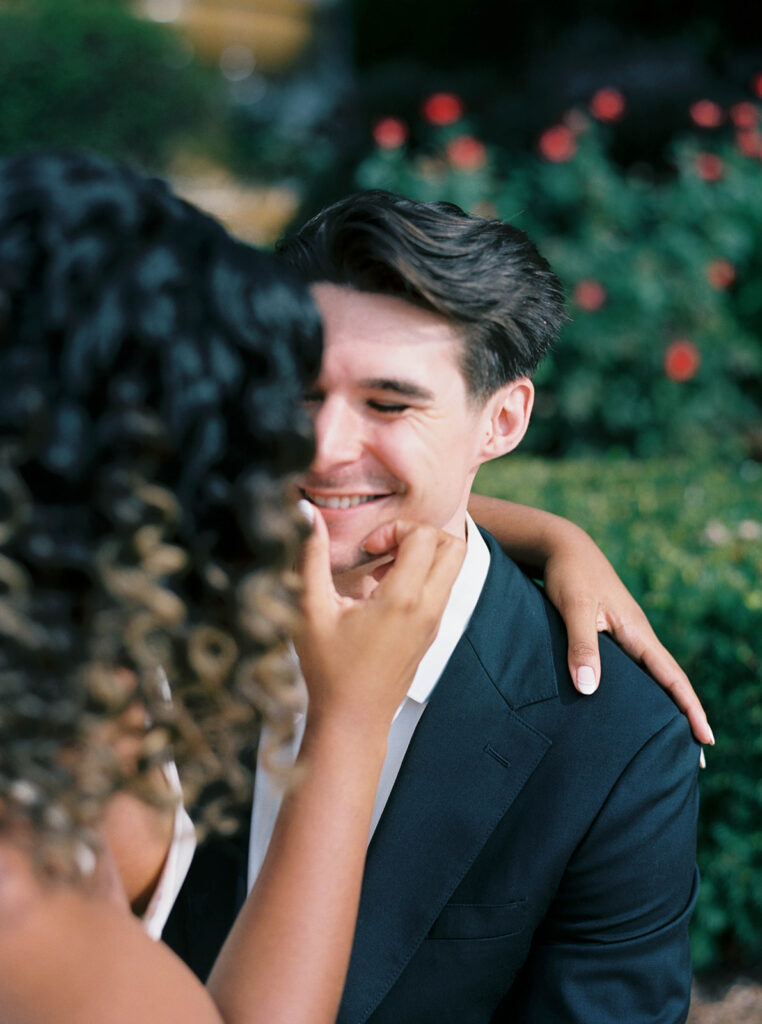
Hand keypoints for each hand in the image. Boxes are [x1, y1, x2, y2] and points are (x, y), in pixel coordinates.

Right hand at [294, 510, 464, 733]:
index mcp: (404, 601)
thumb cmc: (329, 671)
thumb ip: (309, 556)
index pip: (425, 537)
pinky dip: (419, 577)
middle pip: (454, 547)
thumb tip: (305, 513)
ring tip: (380, 570)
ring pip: (451, 568)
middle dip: (420, 535)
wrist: (351, 721)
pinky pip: (440, 589)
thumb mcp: (310, 610)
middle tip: (384, 549)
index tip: (369, 548)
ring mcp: (434, 623)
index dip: (396, 529)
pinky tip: (382, 592)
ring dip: (421, 556)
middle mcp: (428, 609)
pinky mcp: (431, 633)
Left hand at [543, 526, 712, 745]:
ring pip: (651, 677)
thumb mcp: (574, 608)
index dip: (689, 709)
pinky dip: (639, 691)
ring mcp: (625, 635)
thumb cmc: (568, 575)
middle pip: (668, 682)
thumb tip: (589, 690)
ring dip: (663, 705)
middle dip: (684, 716)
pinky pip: (632, 669)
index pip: (671, 678)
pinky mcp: (609, 633)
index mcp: (637, 633)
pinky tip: (630, 707)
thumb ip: (582, 646)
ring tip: (667, 739)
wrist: (561, 547)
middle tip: (695, 756)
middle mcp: (637, 636)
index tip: (705, 740)